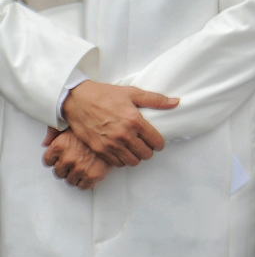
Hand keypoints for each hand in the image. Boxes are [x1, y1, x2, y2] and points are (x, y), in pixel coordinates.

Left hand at [43, 128, 112, 189]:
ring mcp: (79, 168)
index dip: (56, 160)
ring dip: (76, 176)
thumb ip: (55, 132)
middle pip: (58, 172)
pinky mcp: (92, 176)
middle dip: (66, 169)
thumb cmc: (95, 127)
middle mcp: (67, 158)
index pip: (48, 161)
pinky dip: (86, 183)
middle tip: (75, 164)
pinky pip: (83, 186)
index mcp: (59, 145)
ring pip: (69, 181)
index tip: (61, 159)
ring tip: (84, 169)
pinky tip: (90, 174)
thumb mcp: (71, 124)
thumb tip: (45, 142)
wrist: (115, 133)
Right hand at [62, 81, 178, 167]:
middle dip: (148, 150)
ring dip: (135, 156)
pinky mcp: (99, 149)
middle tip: (144, 144)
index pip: (156, 142)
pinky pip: (117, 163)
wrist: (76, 99)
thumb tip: (176, 102)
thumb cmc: (105, 94)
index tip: (156, 141)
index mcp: (134, 121)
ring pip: (132, 162)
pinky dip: (121, 160)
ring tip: (133, 148)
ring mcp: (111, 144)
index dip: (159, 143)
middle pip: (146, 154)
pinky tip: (121, 151)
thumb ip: (156, 99)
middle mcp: (124, 134)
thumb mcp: (132, 93)